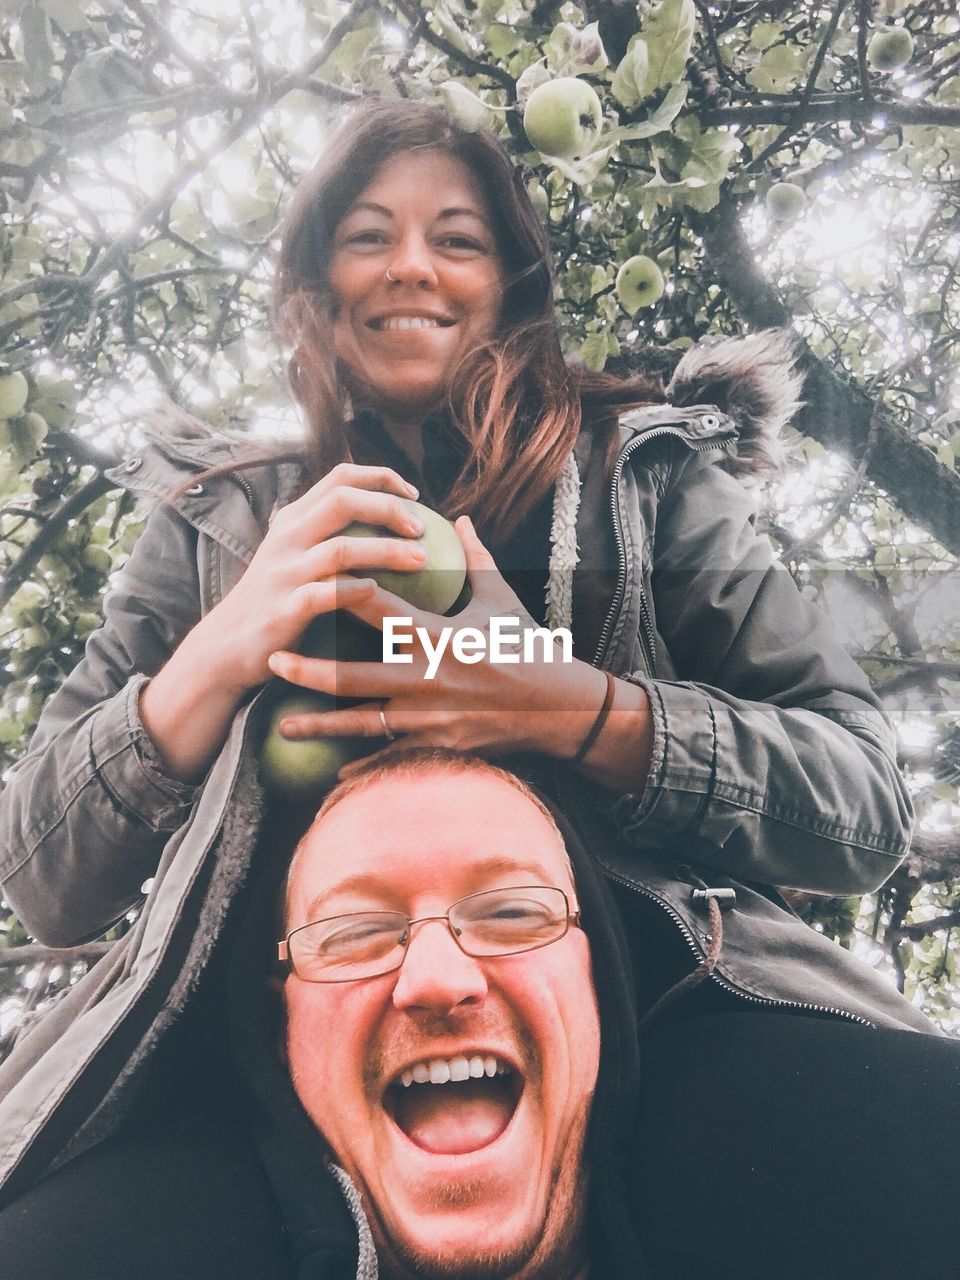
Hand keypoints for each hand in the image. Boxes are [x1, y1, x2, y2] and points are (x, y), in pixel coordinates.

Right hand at [193, 463, 429, 697]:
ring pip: (340, 549)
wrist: (227, 644)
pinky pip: (324, 595)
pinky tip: (378, 590)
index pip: (341, 478)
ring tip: (421, 559)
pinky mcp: (284, 609)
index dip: (382, 478)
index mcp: (294, 519)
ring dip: (386, 551)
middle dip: (389, 508)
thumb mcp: (293, 554)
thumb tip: (384, 517)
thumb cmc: (276, 598)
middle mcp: (288, 538)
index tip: (414, 495)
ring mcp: (284, 572)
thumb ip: (326, 532)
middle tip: (422, 528)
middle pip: (343, 501)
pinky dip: (354, 590)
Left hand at [266, 515, 610, 768]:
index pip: (383, 610)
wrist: (560, 707)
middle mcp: (429, 678)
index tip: (312, 581)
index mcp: (441, 636)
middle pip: (357, 676)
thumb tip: (460, 519)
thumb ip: (474, 560)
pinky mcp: (439, 745)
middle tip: (272, 659)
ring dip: (321, 726)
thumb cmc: (529, 647)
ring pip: (364, 724)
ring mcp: (431, 717)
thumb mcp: (502, 600)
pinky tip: (332, 770)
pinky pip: (392, 757)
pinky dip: (362, 766)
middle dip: (311, 670)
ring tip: (281, 726)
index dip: (345, 593)